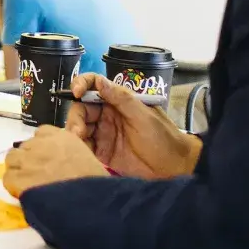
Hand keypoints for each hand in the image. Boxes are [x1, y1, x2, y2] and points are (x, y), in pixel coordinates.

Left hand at [2, 126, 107, 196]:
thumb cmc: (95, 183)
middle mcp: (42, 144)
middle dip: (29, 159)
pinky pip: (8, 178)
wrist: (88, 200)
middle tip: (37, 174)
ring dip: (18, 169)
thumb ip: (72, 155)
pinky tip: (23, 194)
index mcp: (62, 137)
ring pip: (12, 159)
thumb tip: (65, 163)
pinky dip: (13, 186)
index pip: (41, 133)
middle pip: (25, 146)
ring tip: (28, 184)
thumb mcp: (88, 159)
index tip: (46, 160)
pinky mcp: (18, 178)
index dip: (41, 147)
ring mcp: (28, 159)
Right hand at [66, 74, 200, 180]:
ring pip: (79, 127)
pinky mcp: (102, 153)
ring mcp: (103, 134)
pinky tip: (78, 152)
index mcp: (118, 101)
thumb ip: (121, 98)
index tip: (76, 93)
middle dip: (75, 117)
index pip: (94, 85)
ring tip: (77, 143)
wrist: (174, 167)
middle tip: (77, 131)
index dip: (81, 84)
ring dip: (74, 133)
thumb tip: (99, 81)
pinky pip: (84, 147)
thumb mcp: (144, 115)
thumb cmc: (163, 137)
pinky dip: (77, 148)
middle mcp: (107, 115)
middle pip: (81, 109)